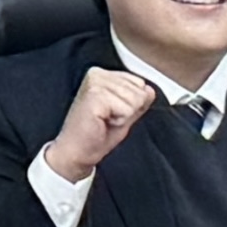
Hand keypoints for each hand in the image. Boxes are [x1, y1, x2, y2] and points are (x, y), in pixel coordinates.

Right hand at [42, 64, 157, 184]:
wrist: (77, 152)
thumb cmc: (95, 135)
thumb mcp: (124, 115)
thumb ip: (138, 101)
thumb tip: (149, 90)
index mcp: (102, 75)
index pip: (139, 83)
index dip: (132, 105)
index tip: (112, 113)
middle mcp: (97, 74)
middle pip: (139, 91)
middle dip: (128, 110)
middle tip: (108, 119)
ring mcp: (95, 83)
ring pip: (135, 99)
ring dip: (123, 116)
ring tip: (105, 120)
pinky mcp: (95, 95)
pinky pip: (127, 109)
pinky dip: (119, 121)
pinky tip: (103, 122)